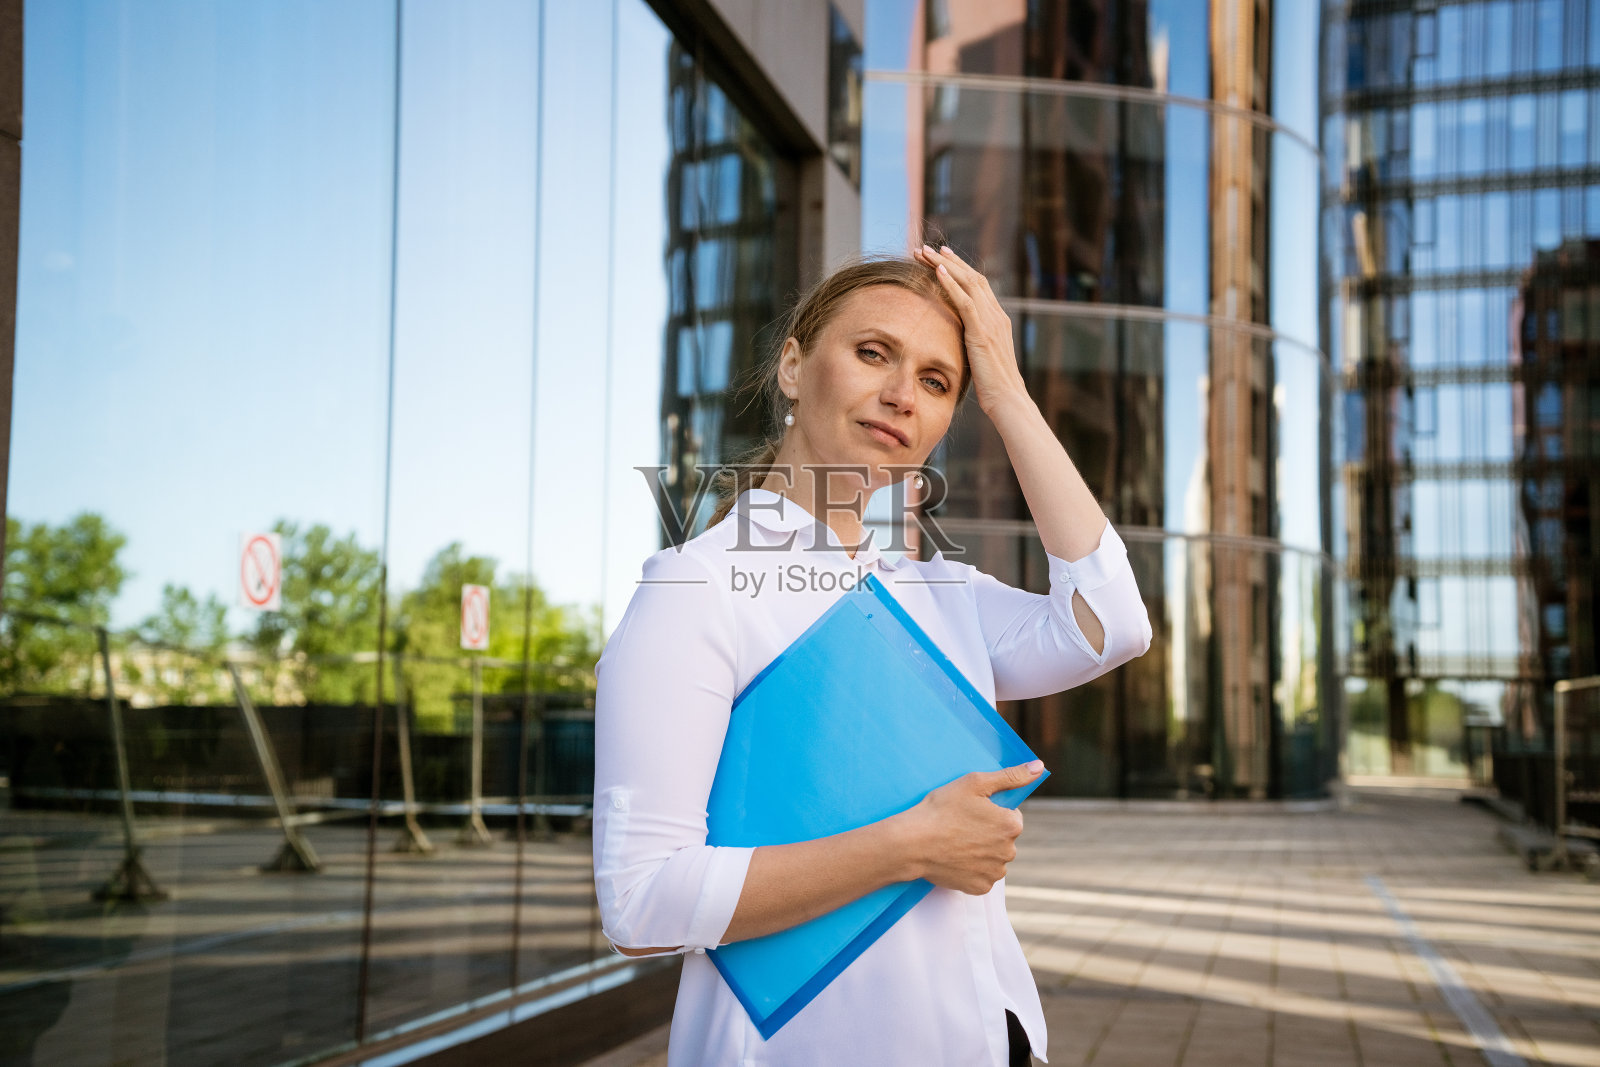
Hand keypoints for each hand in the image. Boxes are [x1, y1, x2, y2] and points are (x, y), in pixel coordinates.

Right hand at [897, 760, 1044, 894]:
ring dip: (982, 852)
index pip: (1011, 816)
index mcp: (1011, 825)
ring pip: (994, 858)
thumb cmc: (941, 809)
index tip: (972, 810)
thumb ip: (1010, 776)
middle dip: (988, 832)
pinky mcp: (979, 888)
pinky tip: (956, 858)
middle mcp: (1009, 852)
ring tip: (957, 842)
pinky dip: (972, 869)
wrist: (912, 843)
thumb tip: (1039, 767)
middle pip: (1003, 838)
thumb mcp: (974, 783)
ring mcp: (994, 872)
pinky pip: (982, 876)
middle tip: (962, 825)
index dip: (991, 811)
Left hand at [913, 243, 1029, 416]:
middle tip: (927, 249)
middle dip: (949, 260)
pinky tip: (938, 272)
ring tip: (925, 253)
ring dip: (945, 266)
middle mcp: (997, 315)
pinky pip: (966, 302)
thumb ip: (974, 341)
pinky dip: (951, 284)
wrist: (1008, 399)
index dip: (959, 269)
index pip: (978, 285)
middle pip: (972, 277)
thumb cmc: (994, 385)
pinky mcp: (982, 332)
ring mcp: (991, 322)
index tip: (941, 258)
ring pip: (968, 283)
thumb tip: (958, 339)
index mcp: (997, 320)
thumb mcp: (982, 357)